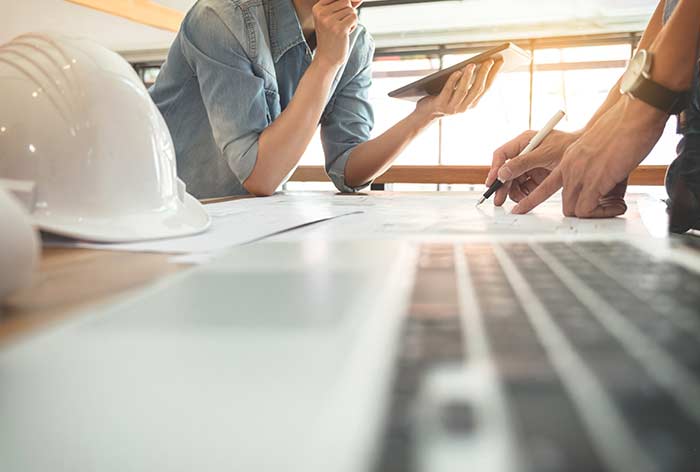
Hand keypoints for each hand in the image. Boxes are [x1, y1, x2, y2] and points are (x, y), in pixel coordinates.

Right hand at [313, 0, 357, 68]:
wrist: (326, 59)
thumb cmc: (331, 38)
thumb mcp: (332, 18)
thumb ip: (343, 6)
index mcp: (317, 8)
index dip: (344, 5)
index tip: (339, 18)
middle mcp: (321, 13)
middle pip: (345, 1)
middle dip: (348, 13)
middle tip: (339, 25)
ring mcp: (329, 21)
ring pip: (351, 10)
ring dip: (350, 20)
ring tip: (341, 30)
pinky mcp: (339, 29)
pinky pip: (354, 18)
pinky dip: (353, 26)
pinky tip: (345, 33)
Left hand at [415, 58, 502, 120]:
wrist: (425, 113)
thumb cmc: (443, 98)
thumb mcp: (458, 92)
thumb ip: (468, 83)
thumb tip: (478, 64)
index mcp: (472, 103)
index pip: (486, 88)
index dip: (494, 74)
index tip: (500, 61)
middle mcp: (464, 107)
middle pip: (477, 89)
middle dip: (484, 74)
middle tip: (489, 60)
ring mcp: (452, 107)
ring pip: (463, 91)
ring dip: (469, 77)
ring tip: (472, 64)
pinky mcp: (440, 105)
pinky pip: (448, 91)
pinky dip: (453, 80)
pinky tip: (457, 71)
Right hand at [486, 129, 580, 205]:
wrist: (589, 154)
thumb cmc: (570, 146)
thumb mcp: (545, 154)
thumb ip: (522, 163)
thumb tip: (502, 173)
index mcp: (524, 142)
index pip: (502, 155)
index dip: (495, 169)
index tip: (492, 182)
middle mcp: (524, 153)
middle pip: (506, 171)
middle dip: (503, 186)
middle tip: (499, 199)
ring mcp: (530, 165)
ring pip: (514, 181)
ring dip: (514, 192)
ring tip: (520, 200)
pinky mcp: (536, 176)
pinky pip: (524, 187)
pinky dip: (524, 194)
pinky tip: (527, 198)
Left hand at [512, 95, 667, 216]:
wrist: (632, 115)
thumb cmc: (622, 129)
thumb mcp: (595, 147)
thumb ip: (590, 164)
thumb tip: (599, 181)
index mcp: (568, 159)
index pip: (543, 184)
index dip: (531, 199)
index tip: (521, 208)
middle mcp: (569, 167)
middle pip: (564, 203)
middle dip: (578, 212)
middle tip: (599, 211)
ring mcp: (580, 174)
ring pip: (573, 209)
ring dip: (592, 213)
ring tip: (611, 207)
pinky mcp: (594, 180)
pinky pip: (587, 209)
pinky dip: (600, 213)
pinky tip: (615, 207)